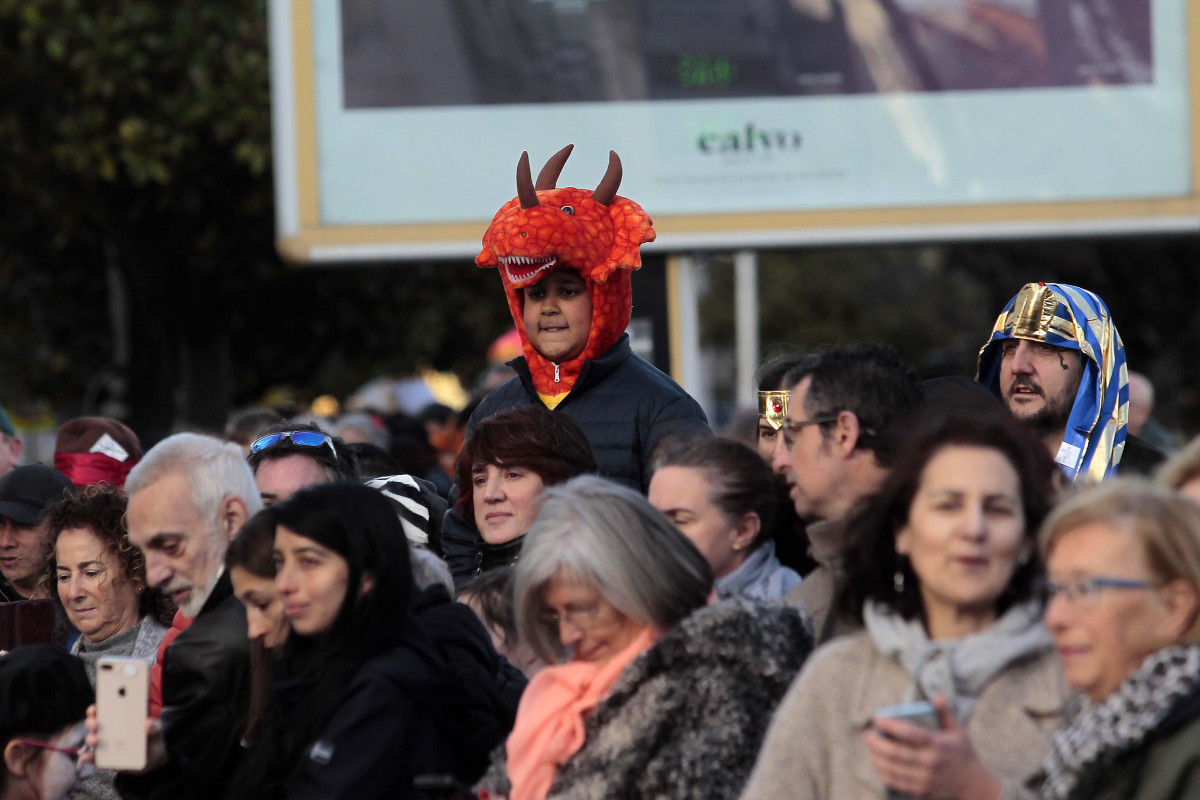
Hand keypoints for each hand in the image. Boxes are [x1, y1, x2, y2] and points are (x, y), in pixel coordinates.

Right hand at [84, 703, 167, 772]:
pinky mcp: (105, 758)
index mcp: (121, 718)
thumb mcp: (157, 730)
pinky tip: (87, 757)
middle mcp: (110, 729)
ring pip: (92, 738)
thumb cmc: (152, 739)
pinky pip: (94, 757)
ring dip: (90, 738)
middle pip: (94, 722)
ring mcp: (106, 744)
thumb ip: (155, 726)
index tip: (95, 708)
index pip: (105, 709)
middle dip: (91, 722)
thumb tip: (147, 724)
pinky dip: (88, 757)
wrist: (153, 760)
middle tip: (96, 724)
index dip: (97, 707)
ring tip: (96, 740)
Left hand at [864, 694, 1000, 799]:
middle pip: (896, 753)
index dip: (891, 725)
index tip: (877, 718)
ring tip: (870, 747)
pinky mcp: (920, 791)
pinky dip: (882, 773)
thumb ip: (945, 712)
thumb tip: (937, 695)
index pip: (910, 733)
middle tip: (868, 734)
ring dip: (876, 757)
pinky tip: (876, 764)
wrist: (973, 786)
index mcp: (938, 745)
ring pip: (893, 769)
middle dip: (877, 742)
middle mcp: (930, 762)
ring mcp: (924, 779)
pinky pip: (895, 783)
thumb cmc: (963, 754)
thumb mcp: (958, 731)